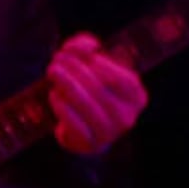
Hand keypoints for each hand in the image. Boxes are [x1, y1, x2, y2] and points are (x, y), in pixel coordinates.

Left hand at [47, 34, 146, 155]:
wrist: (86, 131)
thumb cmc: (92, 93)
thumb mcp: (95, 69)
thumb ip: (88, 51)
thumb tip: (84, 44)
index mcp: (136, 96)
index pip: (119, 77)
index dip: (95, 62)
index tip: (71, 51)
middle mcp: (127, 116)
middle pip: (99, 88)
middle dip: (75, 70)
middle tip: (56, 59)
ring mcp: (110, 132)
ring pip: (87, 104)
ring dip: (67, 85)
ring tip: (53, 72)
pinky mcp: (90, 143)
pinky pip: (75, 123)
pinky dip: (62, 107)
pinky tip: (54, 95)